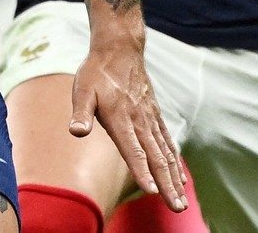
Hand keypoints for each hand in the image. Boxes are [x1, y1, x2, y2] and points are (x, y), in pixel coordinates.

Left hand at [72, 42, 187, 211]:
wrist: (120, 49)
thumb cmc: (96, 72)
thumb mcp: (82, 90)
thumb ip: (81, 112)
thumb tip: (76, 131)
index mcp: (121, 118)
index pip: (133, 149)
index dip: (141, 170)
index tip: (151, 191)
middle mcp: (140, 121)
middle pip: (155, 157)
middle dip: (166, 184)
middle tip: (176, 207)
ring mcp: (150, 119)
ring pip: (165, 153)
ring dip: (174, 178)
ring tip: (181, 200)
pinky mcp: (155, 116)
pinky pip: (168, 142)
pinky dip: (175, 161)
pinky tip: (181, 177)